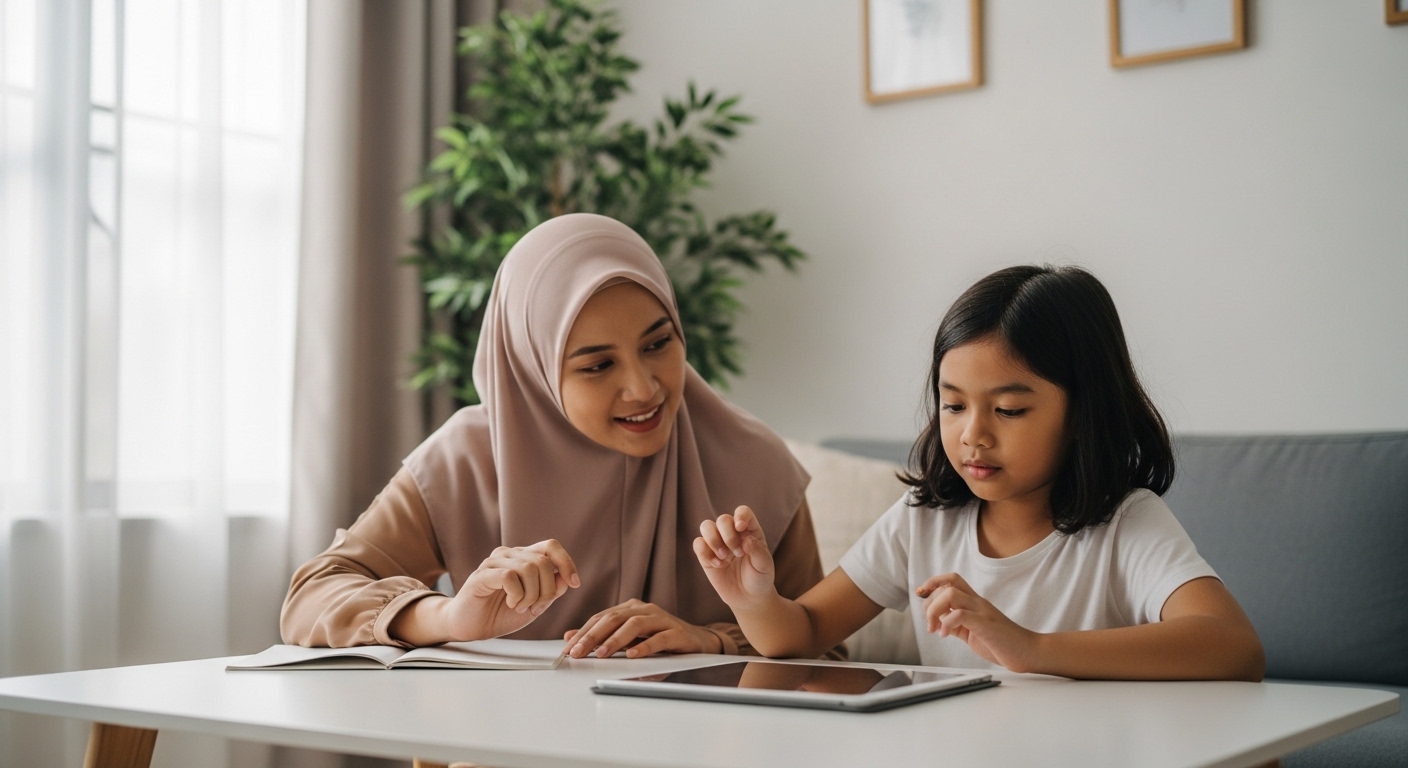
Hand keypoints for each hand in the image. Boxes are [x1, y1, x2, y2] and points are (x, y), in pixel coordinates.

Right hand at [439, 539, 580, 641]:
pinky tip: (511, 604)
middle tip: (535, 607)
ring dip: (531, 595)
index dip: (567, 562)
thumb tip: (565, 578)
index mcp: (524, 558)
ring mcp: (495, 562)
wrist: (470, 627)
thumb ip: (550, 592)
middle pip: (544, 562)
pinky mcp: (482, 574)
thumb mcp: (535, 605)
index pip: (551, 546)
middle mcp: (510, 555)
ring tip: (520, 606)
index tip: (574, 583)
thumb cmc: (500, 614)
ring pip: (529, 568)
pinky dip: (517, 595)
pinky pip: (510, 576)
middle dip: (547, 590)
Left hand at [562, 599, 722, 658]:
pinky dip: (644, 646)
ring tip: (602, 653)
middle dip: (593, 636)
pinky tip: (632, 655)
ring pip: (634, 625)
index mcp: (630, 609)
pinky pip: (659, 638)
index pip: (601, 618)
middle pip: (614, 618)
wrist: (699, 642)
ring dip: (615, 640)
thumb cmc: (662, 644)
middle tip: (579, 652)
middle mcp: (644, 609)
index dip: (583, 632)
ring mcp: (662, 619)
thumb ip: (602, 638)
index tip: (569, 649)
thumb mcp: (629, 642)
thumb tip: (570, 638)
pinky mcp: (677, 632)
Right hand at [693, 505, 775, 609]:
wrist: (748, 598)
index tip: (740, 528)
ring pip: (706, 526)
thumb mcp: (764, 565)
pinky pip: (698, 544)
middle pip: (723, 519)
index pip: (742, 512)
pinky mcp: (706, 555)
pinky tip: (717, 565)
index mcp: (750, 531)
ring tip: (723, 558)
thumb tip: (745, 539)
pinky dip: (705, 553)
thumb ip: (757, 550)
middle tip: (738, 553)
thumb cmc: (760, 578)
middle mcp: (732, 533)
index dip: (740, 516)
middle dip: (728, 535)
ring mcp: (718, 543)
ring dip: (714, 540)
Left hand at [918, 573, 1039, 672]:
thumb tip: (938, 621)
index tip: (921, 594)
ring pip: (951, 595)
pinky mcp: (986, 624)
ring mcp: (982, 611)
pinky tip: (946, 635)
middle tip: (929, 623)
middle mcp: (977, 602)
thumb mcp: (973, 631)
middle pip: (947, 585)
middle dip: (929, 602)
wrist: (1028, 652)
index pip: (951, 579)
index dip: (932, 582)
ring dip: (935, 611)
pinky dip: (947, 623)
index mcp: (974, 602)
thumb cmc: (1002, 643)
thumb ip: (957, 623)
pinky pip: (960, 614)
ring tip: (935, 629)